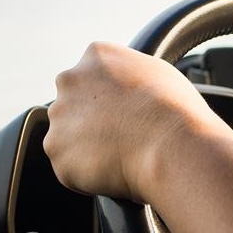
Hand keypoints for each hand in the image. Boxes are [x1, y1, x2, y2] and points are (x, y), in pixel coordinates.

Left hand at [44, 42, 224, 200]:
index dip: (108, 101)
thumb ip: (132, 76)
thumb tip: (132, 89)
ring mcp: (60, 116)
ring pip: (68, 138)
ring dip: (86, 150)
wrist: (170, 145)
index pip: (91, 78)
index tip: (124, 115)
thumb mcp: (159, 74)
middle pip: (72, 106)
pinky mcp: (56, 151)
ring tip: (120, 157)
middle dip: (89, 123)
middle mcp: (70, 80)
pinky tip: (112, 171)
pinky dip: (86, 176)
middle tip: (120, 139)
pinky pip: (68, 168)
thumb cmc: (176, 111)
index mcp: (96, 56)